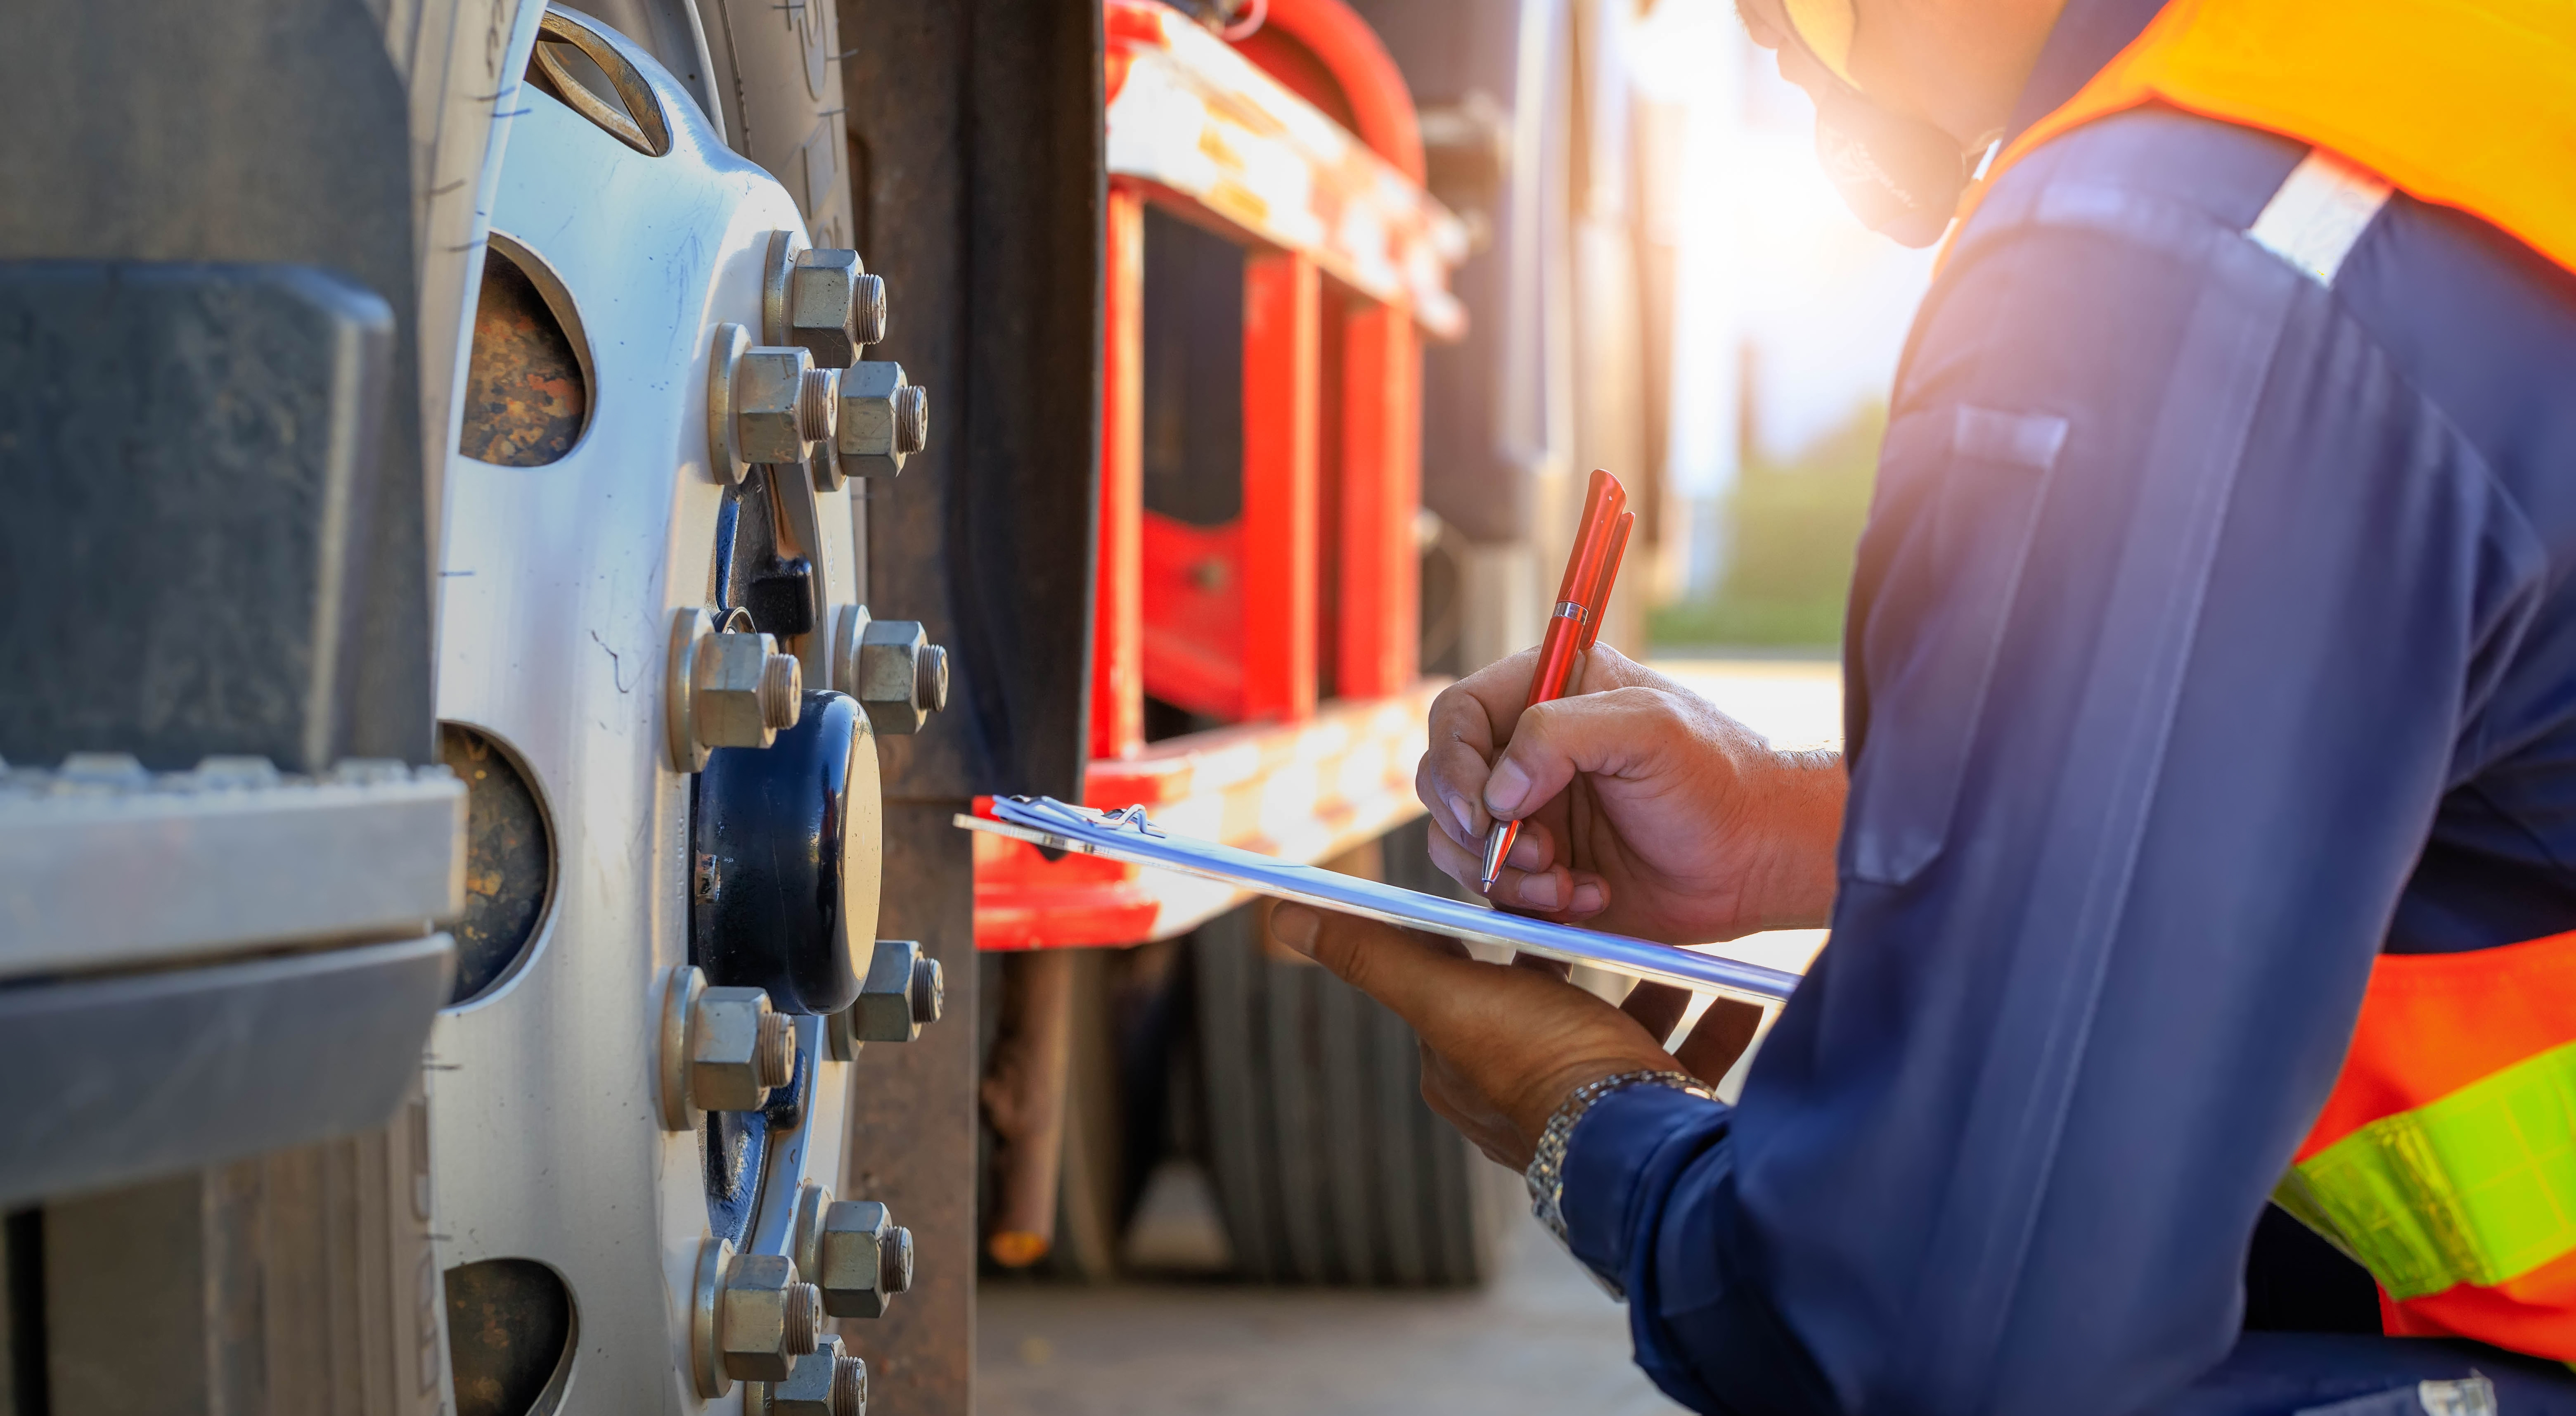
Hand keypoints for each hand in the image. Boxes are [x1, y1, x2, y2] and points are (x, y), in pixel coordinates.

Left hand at [1268, 904, 1765, 1169]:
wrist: (1635, 1145)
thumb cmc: (1537, 1064)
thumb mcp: (1447, 994)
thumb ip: (1372, 953)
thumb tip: (1281, 914)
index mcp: (1463, 1062)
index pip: (1470, 973)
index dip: (1499, 923)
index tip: (1532, 878)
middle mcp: (1519, 1089)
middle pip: (1551, 997)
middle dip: (1587, 949)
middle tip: (1616, 901)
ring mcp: (1589, 1106)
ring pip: (1621, 1026)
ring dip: (1654, 983)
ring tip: (1683, 945)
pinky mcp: (1650, 1116)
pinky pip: (1681, 1060)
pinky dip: (1708, 1023)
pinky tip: (1738, 993)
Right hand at [1416, 645, 1844, 944]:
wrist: (1758, 861)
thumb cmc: (1718, 780)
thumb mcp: (1650, 729)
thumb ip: (1560, 734)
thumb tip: (1496, 789)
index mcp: (1549, 692)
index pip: (1458, 716)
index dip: (1455, 764)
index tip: (1485, 812)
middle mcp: (1528, 750)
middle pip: (1443, 783)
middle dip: (1477, 829)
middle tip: (1539, 852)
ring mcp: (1530, 811)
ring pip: (1459, 844)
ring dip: (1505, 874)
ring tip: (1568, 884)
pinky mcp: (1539, 868)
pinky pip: (1495, 890)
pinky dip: (1531, 904)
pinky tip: (1590, 898)